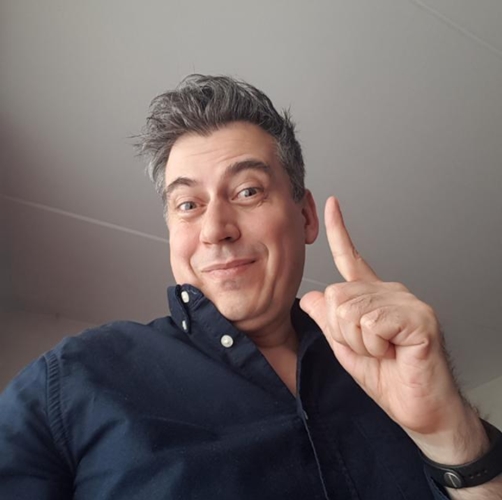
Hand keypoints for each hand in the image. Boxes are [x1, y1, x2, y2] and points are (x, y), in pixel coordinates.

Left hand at [300, 196, 465, 437]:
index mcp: (373, 296)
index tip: (330, 204)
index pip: (351, 258)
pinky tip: (395, 352)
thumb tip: (309, 297)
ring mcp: (407, 302)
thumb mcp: (345, 347)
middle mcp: (391, 291)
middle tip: (370, 348)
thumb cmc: (387, 377)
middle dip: (342, 332)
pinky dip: (374, 347)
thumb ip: (328, 321)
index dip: (339, 231)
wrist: (418, 408)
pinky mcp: (418, 318)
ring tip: (384, 351)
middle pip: (336, 295)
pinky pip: (370, 324)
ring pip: (350, 311)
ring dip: (359, 342)